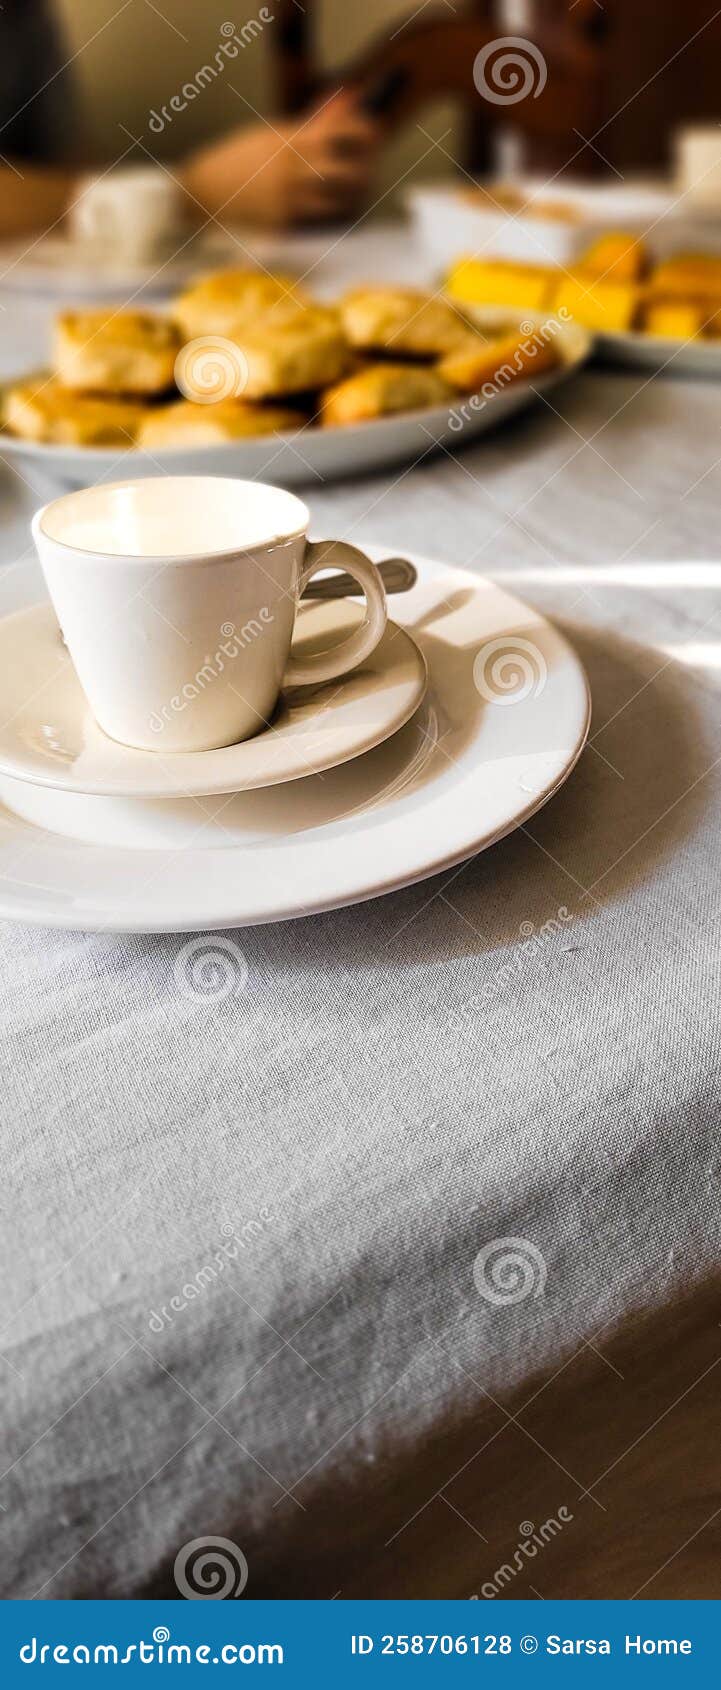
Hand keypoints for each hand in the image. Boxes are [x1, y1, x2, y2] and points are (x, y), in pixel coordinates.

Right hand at [183, 91, 379, 226]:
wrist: (205, 191)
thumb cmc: (240, 160)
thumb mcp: (272, 136)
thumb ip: (308, 127)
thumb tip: (342, 108)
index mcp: (291, 139)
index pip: (342, 131)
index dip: (364, 131)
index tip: (373, 132)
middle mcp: (294, 168)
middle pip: (349, 170)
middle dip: (366, 170)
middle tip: (369, 168)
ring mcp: (289, 198)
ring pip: (340, 201)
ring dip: (354, 196)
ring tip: (356, 191)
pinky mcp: (284, 222)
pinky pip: (321, 221)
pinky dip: (333, 214)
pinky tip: (334, 209)